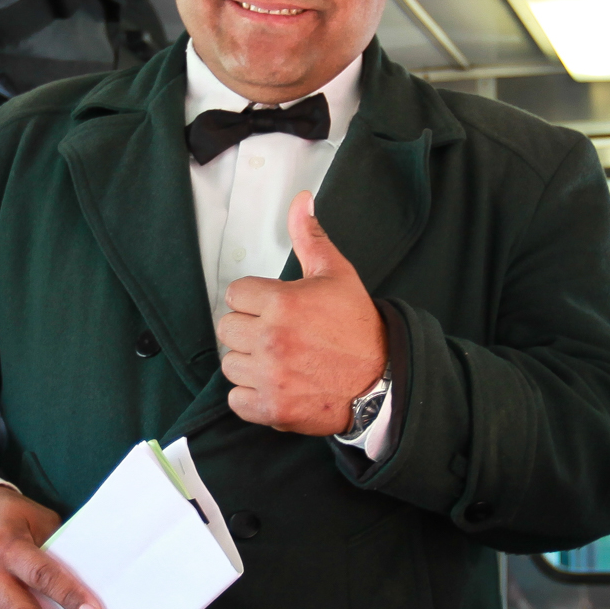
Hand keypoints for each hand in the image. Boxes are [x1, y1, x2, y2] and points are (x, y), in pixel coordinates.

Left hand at [218, 190, 386, 434]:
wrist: (382, 380)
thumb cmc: (357, 326)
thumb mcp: (335, 274)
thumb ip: (309, 236)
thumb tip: (301, 199)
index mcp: (282, 303)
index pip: (235, 294)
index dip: (254, 299)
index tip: (274, 308)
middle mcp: (271, 339)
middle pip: (227, 328)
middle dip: (248, 329)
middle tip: (275, 334)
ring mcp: (271, 376)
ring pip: (230, 364)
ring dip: (248, 363)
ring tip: (277, 360)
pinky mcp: (272, 409)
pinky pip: (236, 400)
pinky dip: (250, 396)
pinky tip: (273, 384)